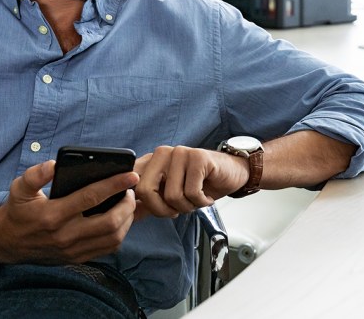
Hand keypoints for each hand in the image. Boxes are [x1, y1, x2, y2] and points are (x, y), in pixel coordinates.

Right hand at [0, 160, 137, 264]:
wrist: (7, 242)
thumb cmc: (18, 210)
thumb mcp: (19, 188)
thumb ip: (35, 175)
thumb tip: (53, 165)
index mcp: (53, 215)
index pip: (91, 197)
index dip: (114, 185)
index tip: (130, 175)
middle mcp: (65, 235)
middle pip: (109, 222)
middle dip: (127, 204)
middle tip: (131, 190)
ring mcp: (72, 250)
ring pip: (112, 238)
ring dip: (127, 220)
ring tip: (129, 203)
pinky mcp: (77, 258)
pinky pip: (107, 248)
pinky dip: (120, 233)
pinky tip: (122, 219)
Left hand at [134, 146, 248, 218]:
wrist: (232, 173)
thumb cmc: (201, 185)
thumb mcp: (170, 192)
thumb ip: (150, 198)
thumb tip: (130, 211)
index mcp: (152, 160)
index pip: (132, 183)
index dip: (141, 203)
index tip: (159, 211)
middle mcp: (163, 153)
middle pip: (145, 190)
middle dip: (162, 210)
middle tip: (177, 212)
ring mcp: (180, 152)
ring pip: (171, 195)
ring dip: (187, 207)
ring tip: (196, 200)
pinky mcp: (198, 157)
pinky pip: (192, 192)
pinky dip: (201, 202)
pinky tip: (207, 197)